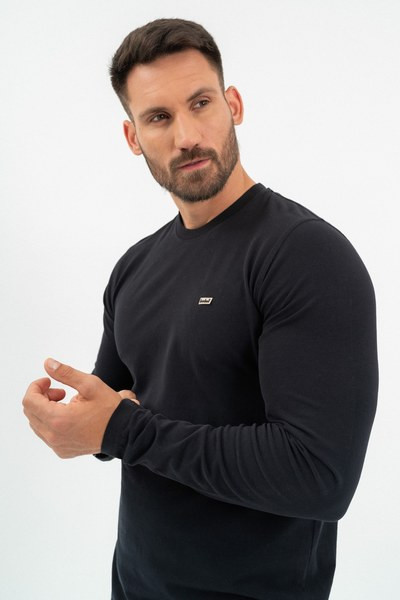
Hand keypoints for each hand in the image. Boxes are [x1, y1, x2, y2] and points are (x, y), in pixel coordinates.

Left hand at [22, 358, 139, 457]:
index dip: (36, 386)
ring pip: (36, 424)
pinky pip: (46, 434)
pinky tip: (70, 416)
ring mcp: (57, 446)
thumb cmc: (109, 409)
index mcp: (58, 420)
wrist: (124, 432)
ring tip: (66, 403)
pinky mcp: (62, 451)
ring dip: (45, 409)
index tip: (49, 381)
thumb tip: (48, 364)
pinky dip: (51, 422)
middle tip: (61, 391)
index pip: (29, 401)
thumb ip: (66, 373)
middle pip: (30, 412)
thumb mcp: (90, 385)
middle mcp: (54, 436)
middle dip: (41, 397)